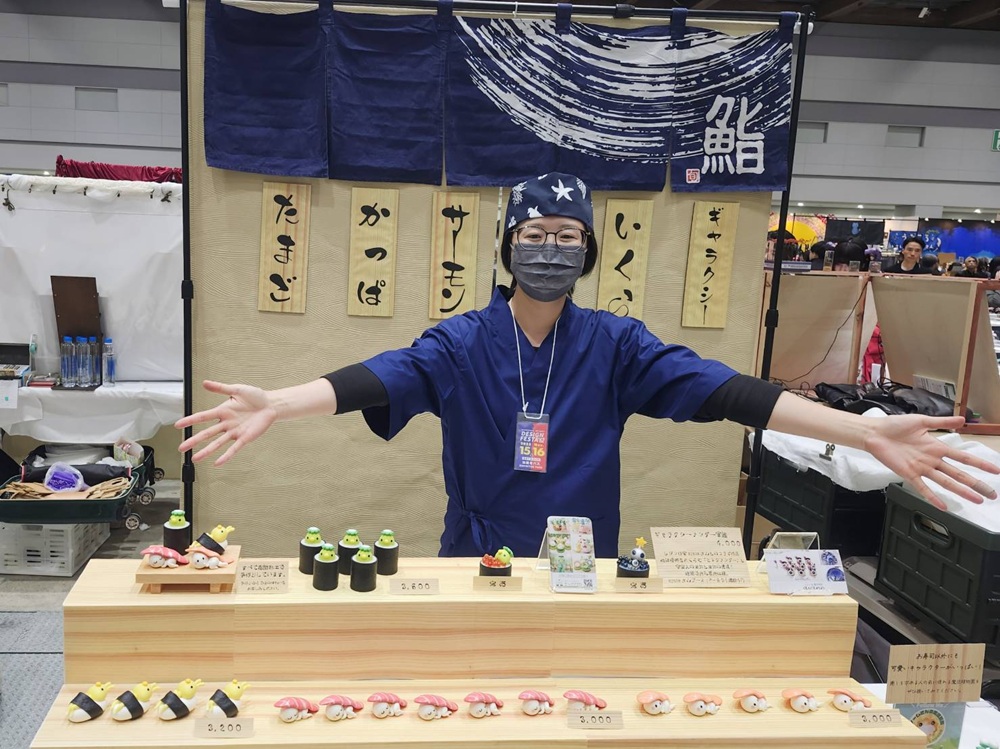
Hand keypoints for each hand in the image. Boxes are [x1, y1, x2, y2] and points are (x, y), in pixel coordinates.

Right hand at [175, 381, 277, 465]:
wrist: (271, 405)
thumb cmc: (255, 396)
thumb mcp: (237, 389)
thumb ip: (220, 388)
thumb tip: (204, 383)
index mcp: (223, 410)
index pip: (203, 417)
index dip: (190, 420)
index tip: (178, 425)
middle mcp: (226, 423)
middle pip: (207, 433)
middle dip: (194, 441)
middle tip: (182, 448)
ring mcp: (235, 431)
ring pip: (217, 443)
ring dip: (206, 451)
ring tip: (195, 458)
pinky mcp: (245, 438)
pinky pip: (234, 448)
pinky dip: (226, 456)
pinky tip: (217, 463)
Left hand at [862, 415, 998, 509]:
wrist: (875, 432)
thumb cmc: (895, 425)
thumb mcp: (922, 421)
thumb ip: (942, 422)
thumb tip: (963, 419)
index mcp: (937, 447)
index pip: (963, 457)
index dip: (980, 464)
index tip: (995, 471)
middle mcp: (932, 460)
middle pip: (959, 474)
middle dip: (976, 484)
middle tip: (992, 494)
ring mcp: (921, 468)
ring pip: (946, 482)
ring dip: (961, 491)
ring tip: (976, 499)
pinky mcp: (908, 473)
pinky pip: (922, 487)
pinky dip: (932, 497)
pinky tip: (943, 506)